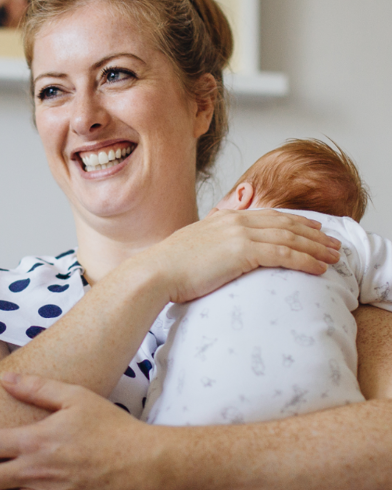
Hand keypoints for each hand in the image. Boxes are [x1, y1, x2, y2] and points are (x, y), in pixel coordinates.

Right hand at [146, 208, 340, 305]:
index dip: (296, 221)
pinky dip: (305, 260)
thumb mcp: (193, 249)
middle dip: (314, 234)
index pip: (269, 216)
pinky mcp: (243, 251)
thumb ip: (212, 246)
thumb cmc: (168, 270)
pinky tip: (319, 268)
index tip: (314, 228)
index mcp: (225, 218)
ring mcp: (240, 234)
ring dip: (316, 248)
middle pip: (286, 224)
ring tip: (333, 257)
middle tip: (334, 244)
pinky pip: (284, 254)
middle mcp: (236, 220)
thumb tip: (217, 257)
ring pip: (290, 238)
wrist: (155, 273)